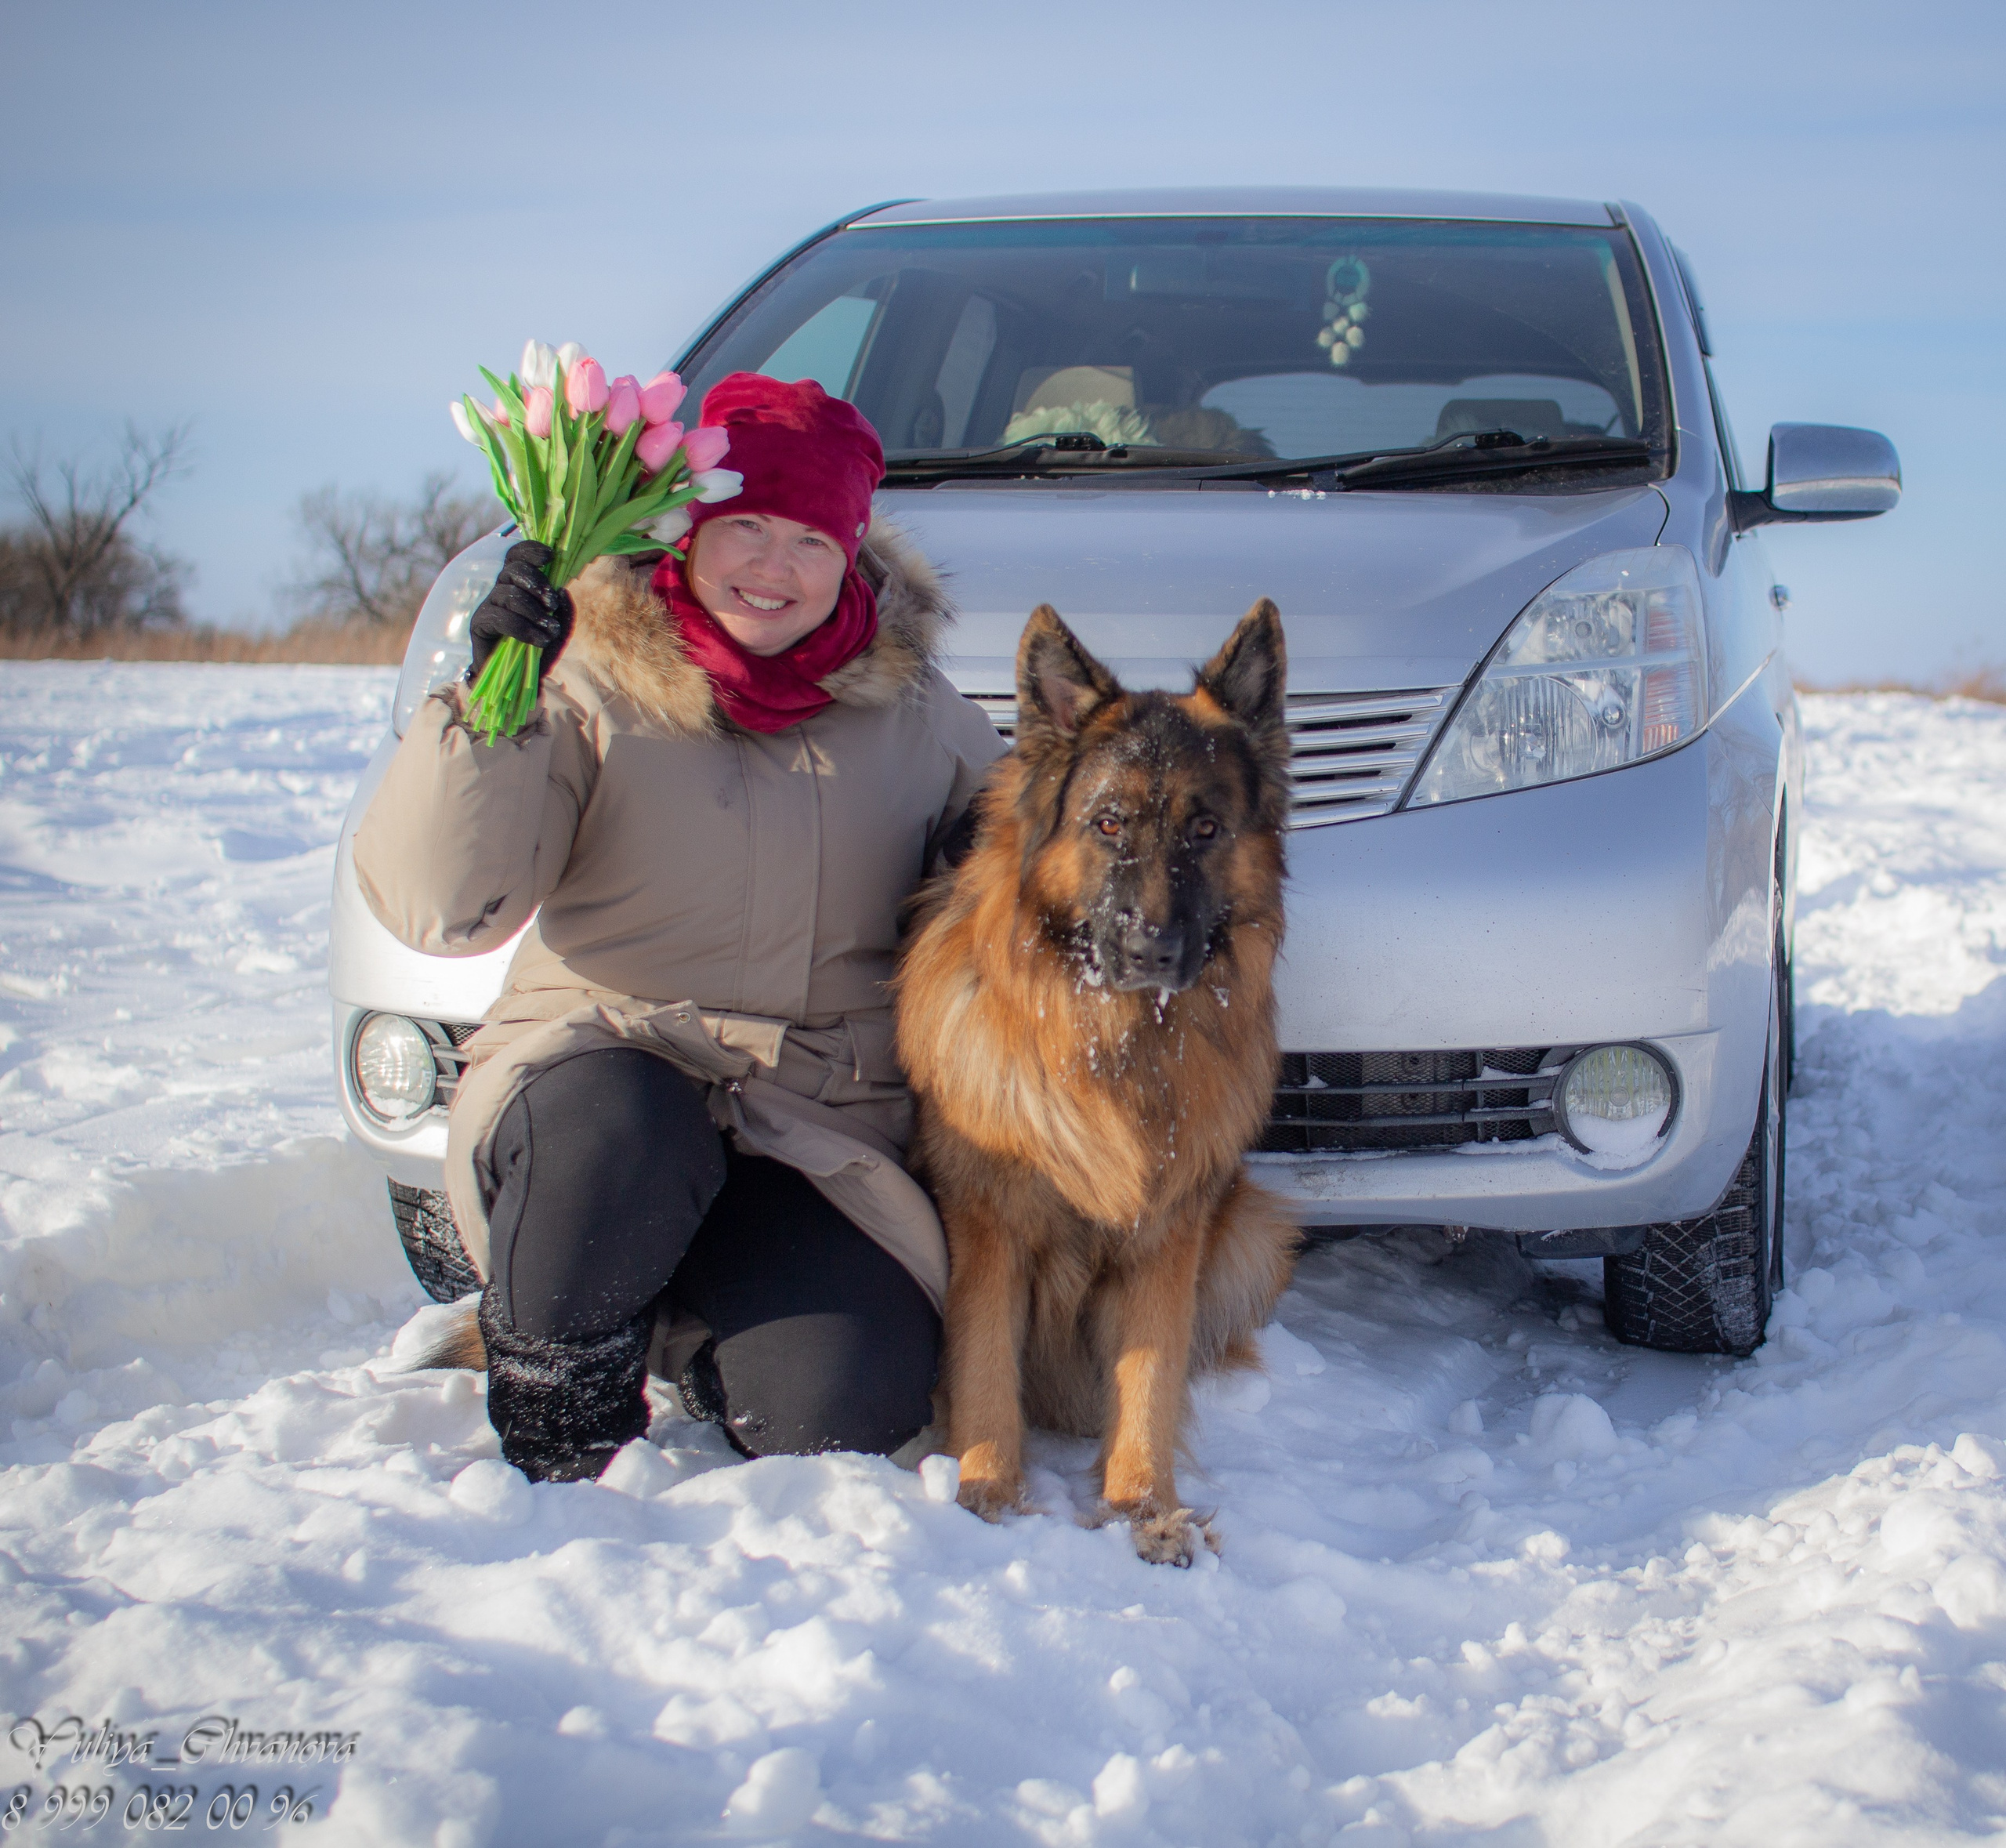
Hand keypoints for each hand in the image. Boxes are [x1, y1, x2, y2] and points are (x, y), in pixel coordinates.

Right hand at [468, 541, 573, 681]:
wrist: (519, 680)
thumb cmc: (539, 650)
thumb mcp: (559, 630)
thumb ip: (564, 611)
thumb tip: (562, 591)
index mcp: (519, 584)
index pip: (517, 556)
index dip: (531, 550)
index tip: (550, 556)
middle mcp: (501, 589)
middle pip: (514, 570)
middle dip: (536, 583)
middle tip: (551, 603)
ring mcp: (488, 604)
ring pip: (509, 595)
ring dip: (534, 611)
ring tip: (551, 630)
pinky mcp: (479, 623)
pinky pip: (501, 618)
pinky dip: (523, 629)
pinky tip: (540, 640)